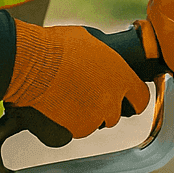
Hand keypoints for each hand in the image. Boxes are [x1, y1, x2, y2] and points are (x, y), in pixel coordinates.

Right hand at [3, 22, 150, 139]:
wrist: (32, 63)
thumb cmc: (57, 48)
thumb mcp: (92, 42)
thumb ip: (107, 58)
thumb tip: (106, 59)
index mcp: (122, 77)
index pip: (141, 98)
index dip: (133, 99)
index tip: (128, 99)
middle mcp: (112, 100)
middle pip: (115, 114)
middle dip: (105, 106)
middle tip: (88, 94)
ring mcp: (94, 117)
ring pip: (96, 123)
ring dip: (87, 114)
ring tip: (70, 97)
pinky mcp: (74, 129)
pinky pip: (77, 130)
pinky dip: (71, 122)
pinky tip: (60, 106)